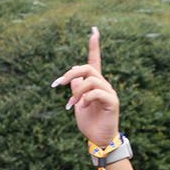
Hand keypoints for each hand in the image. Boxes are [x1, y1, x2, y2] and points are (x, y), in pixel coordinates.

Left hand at [51, 27, 119, 145]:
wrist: (97, 139)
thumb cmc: (89, 122)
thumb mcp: (78, 103)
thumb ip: (76, 89)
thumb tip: (71, 76)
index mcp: (95, 84)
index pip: (95, 60)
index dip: (94, 46)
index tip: (94, 30)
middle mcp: (104, 85)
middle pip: (88, 68)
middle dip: (70, 74)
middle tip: (58, 84)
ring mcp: (109, 92)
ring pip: (91, 80)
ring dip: (76, 91)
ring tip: (70, 104)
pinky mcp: (112, 101)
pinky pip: (97, 92)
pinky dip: (86, 98)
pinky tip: (81, 106)